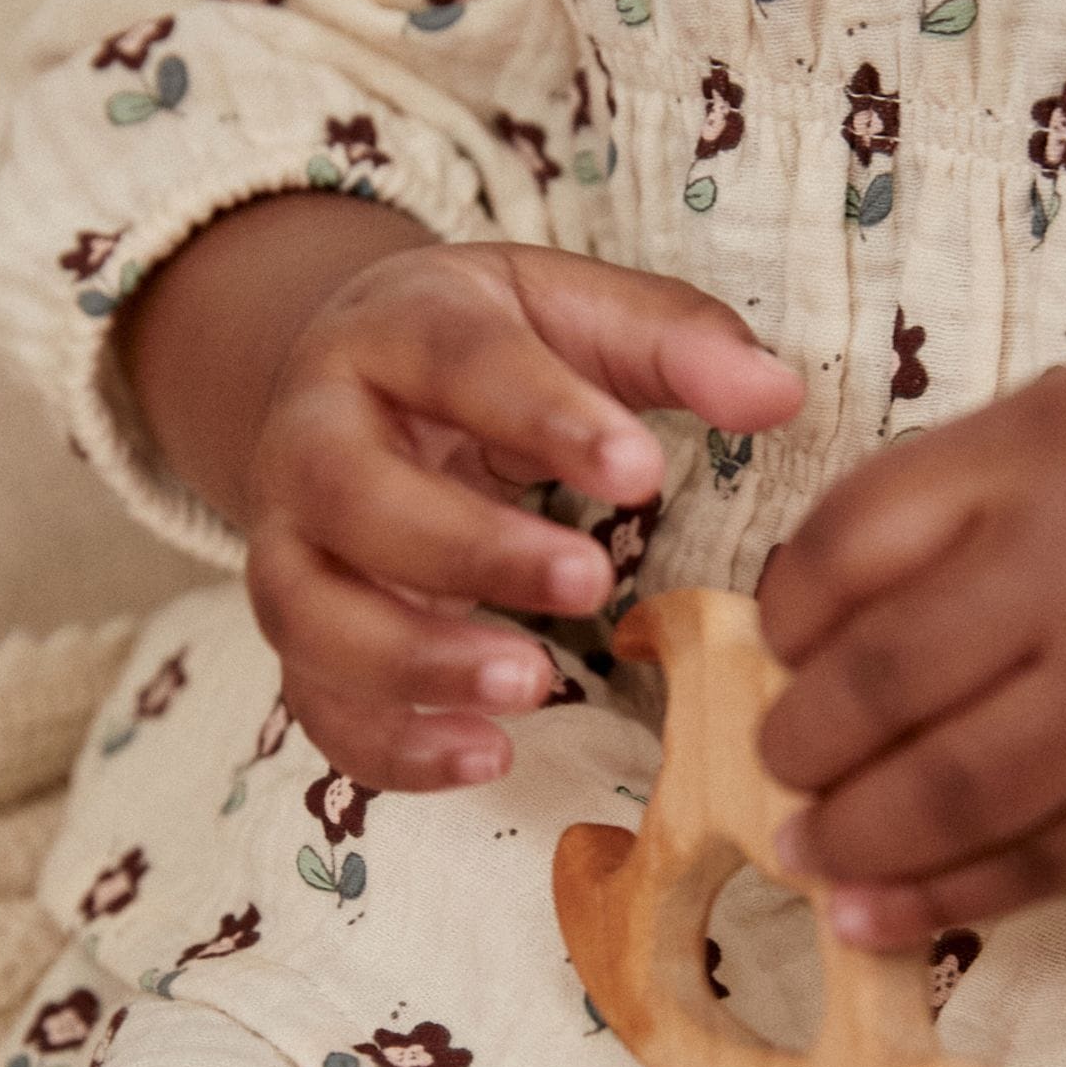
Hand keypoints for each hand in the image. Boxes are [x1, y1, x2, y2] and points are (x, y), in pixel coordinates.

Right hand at [246, 238, 801, 788]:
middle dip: (468, 547)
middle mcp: (311, 435)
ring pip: (306, 612)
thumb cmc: (480, 347)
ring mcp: (287, 542)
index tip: (641, 471)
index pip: (454, 360)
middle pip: (350, 493)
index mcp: (390, 330)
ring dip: (414, 661)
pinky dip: (390, 746)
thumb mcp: (571, 309)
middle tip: (589, 581)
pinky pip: (317, 704)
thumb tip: (778, 395)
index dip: (542, 415)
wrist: (345, 380)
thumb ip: (674, 343)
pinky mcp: (298, 633)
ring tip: (532, 687)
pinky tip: (486, 757)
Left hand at [758, 344, 1065, 946]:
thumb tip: (797, 615)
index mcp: (1037, 464)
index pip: (852, 551)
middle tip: (774, 764)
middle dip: (798, 743)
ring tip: (802, 853)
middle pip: (888, 684)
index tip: (770, 645)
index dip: (782, 615)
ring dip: (856, 842)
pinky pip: (1049, 858)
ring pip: (960, 794)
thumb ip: (935, 495)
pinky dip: (951, 898)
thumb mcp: (1062, 413)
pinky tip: (879, 915)